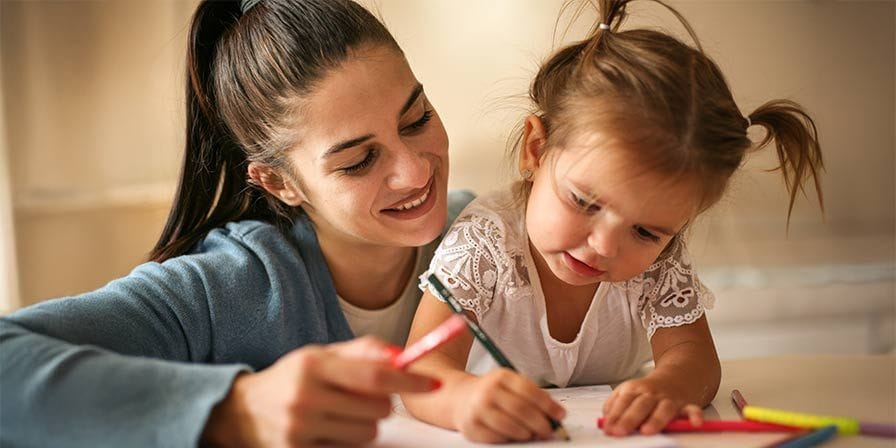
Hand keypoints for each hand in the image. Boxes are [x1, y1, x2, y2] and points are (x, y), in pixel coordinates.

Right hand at [202, 336, 440, 447]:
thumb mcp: (321, 354)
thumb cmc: (291, 379)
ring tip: (342, 414)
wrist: (240, 412)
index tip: (432, 383)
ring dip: (365, 425)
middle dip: (383, 404)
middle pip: (377, 408)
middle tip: (366, 398)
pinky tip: (328, 430)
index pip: (375, 374)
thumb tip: (402, 354)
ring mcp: (301, 428)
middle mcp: (305, 395)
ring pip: (367, 433)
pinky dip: (347, 441)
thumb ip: (363, 351)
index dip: (409, 380)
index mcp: (313, 364)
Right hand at [451, 369, 565, 442]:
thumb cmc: (492, 392)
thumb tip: (557, 413)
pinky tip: (514, 435)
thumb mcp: (510, 384)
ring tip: (532, 433)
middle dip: (540, 423)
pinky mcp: (472, 427)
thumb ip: (533, 395)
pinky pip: (497, 438)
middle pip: (521, 409)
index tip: (560, 415)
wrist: (459, 398)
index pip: (529, 390)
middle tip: (550, 430)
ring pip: (510, 426)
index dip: (548, 405)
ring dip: (526, 433)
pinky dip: (510, 439)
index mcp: (501, 376)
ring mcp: (478, 410)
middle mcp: (488, 391)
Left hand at [601, 377, 702, 435]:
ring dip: (655, 420)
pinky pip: (692, 410)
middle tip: (621, 431)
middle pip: (640, 405)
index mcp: (634, 389)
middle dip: (630, 419)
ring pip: (663, 409)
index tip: (609, 428)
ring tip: (646, 431)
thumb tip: (606, 421)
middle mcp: (652, 394)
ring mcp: (668, 399)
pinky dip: (695, 416)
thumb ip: (614, 405)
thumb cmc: (646, 391)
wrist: (674, 378)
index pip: (623, 402)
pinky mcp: (685, 406)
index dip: (615, 416)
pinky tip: (695, 423)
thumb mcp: (626, 392)